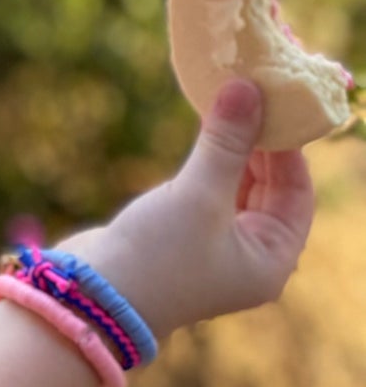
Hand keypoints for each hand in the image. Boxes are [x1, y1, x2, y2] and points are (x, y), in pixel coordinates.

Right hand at [56, 78, 315, 340]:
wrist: (90, 298)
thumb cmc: (156, 255)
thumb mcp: (199, 195)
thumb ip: (227, 141)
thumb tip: (248, 88)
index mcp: (271, 260)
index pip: (296, 193)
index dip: (287, 147)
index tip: (272, 103)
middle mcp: (249, 257)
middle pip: (270, 189)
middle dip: (260, 143)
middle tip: (249, 95)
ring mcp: (215, 248)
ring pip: (238, 188)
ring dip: (233, 148)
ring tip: (226, 104)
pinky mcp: (183, 237)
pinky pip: (209, 191)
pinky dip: (210, 161)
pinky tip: (204, 129)